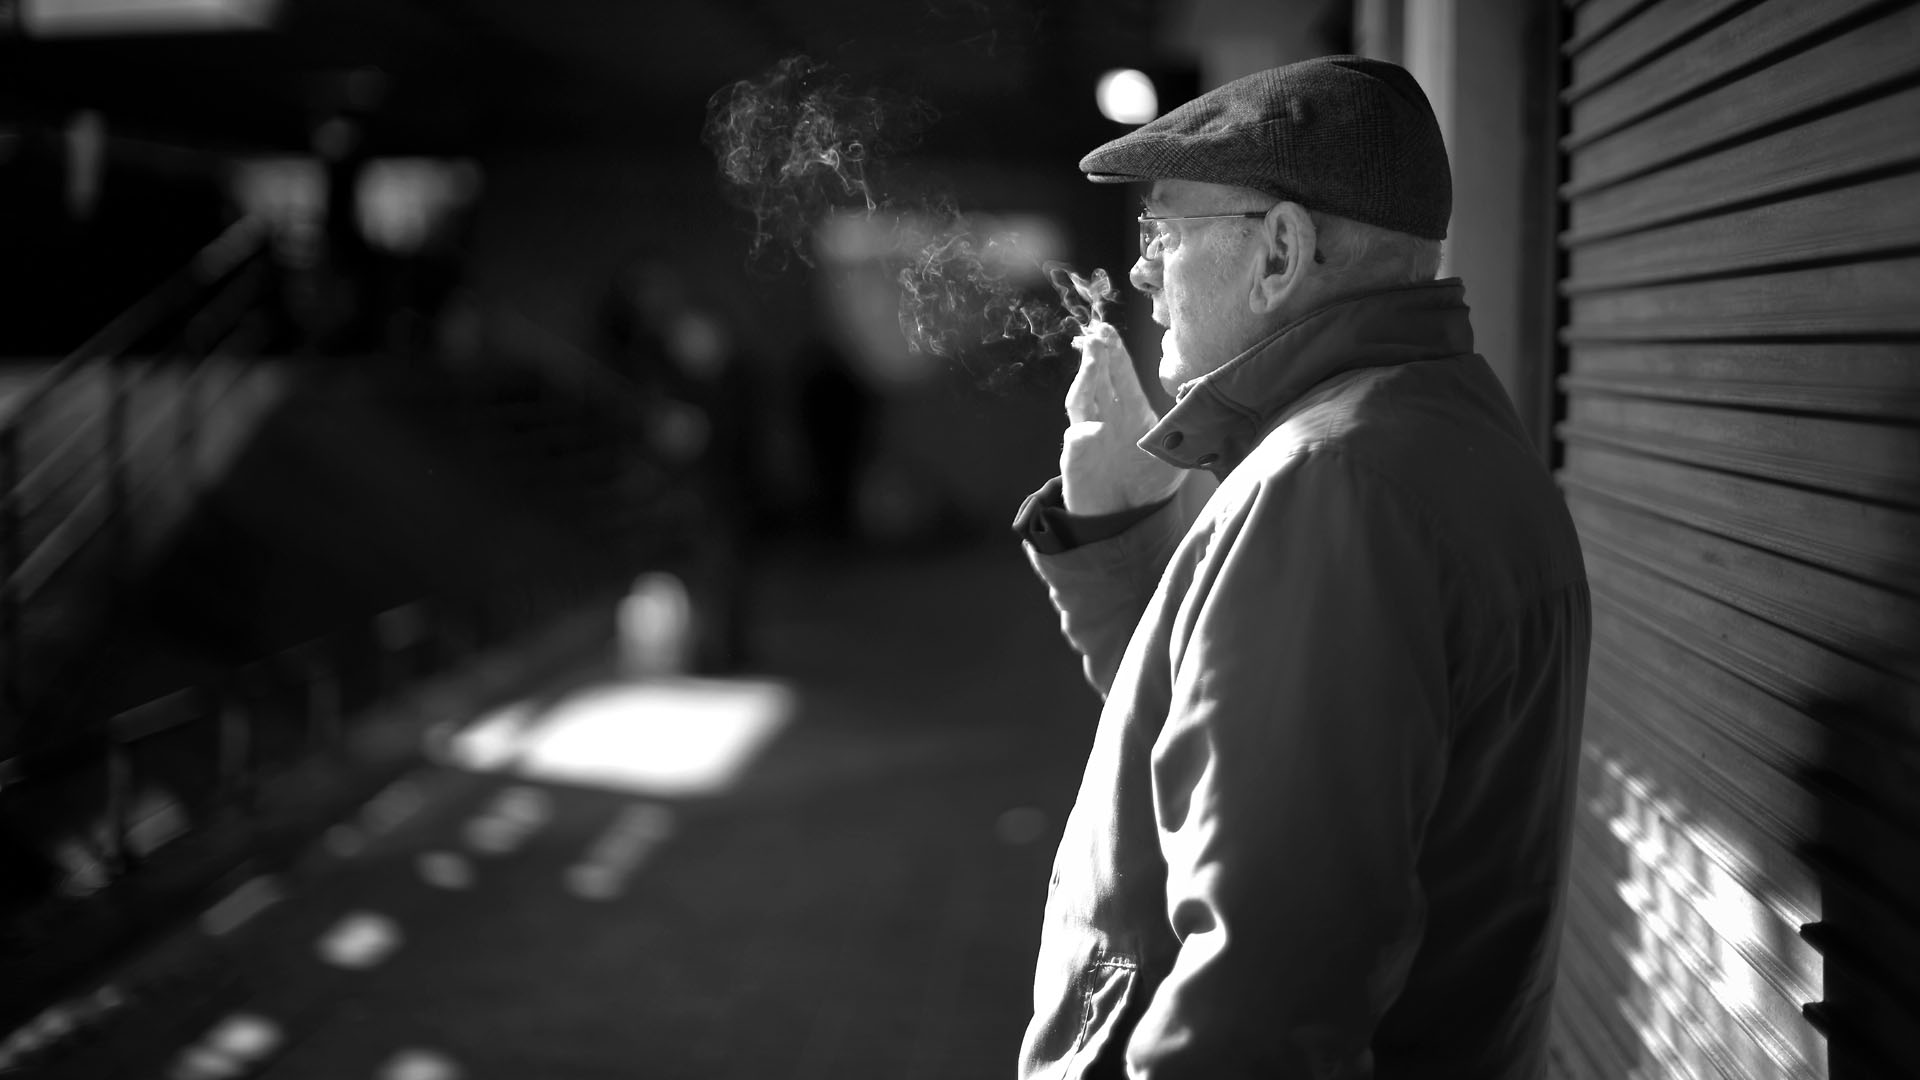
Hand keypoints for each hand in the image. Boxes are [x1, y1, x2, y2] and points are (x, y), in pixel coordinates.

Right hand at [1061, 322, 1183, 514]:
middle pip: (1097, 378)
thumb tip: (1202, 417)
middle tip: (1096, 332)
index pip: (1119, 374)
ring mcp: (1088, 438)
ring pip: (1081, 401)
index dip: (1114, 352)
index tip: (1109, 329)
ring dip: (1085, 379)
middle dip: (1096, 354)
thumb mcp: (1174, 458)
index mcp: (1130, 412)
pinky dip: (1083, 434)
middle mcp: (1106, 418)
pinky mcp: (1076, 462)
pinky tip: (1094, 430)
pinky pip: (1076, 443)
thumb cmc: (1146, 487)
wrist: (1124, 521)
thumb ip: (1184, 437)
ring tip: (1091, 360)